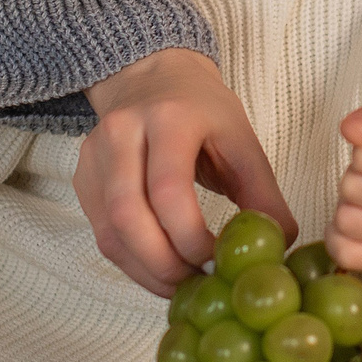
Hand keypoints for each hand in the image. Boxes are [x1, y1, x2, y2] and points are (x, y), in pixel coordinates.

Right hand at [80, 48, 297, 292]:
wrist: (152, 77)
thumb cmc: (202, 111)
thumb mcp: (242, 140)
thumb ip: (262, 194)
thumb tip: (277, 246)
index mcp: (169, 117)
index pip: (168, 189)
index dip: (190, 236)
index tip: (217, 261)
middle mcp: (122, 132)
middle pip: (129, 215)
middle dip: (165, 264)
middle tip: (200, 283)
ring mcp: (95, 155)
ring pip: (110, 232)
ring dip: (147, 272)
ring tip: (184, 284)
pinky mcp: (84, 179)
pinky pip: (103, 234)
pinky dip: (133, 263)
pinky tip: (162, 271)